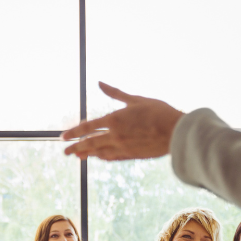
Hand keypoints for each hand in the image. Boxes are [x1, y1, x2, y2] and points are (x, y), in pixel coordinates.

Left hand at [61, 82, 183, 160]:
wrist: (176, 132)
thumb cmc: (159, 112)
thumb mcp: (136, 99)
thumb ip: (116, 93)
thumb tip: (100, 82)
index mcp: (115, 120)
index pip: (88, 127)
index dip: (74, 132)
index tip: (63, 136)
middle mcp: (115, 136)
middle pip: (89, 143)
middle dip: (75, 147)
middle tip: (64, 151)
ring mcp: (123, 148)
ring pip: (99, 152)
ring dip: (87, 154)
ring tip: (77, 156)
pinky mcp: (131, 155)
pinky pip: (112, 157)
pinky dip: (103, 157)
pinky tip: (99, 156)